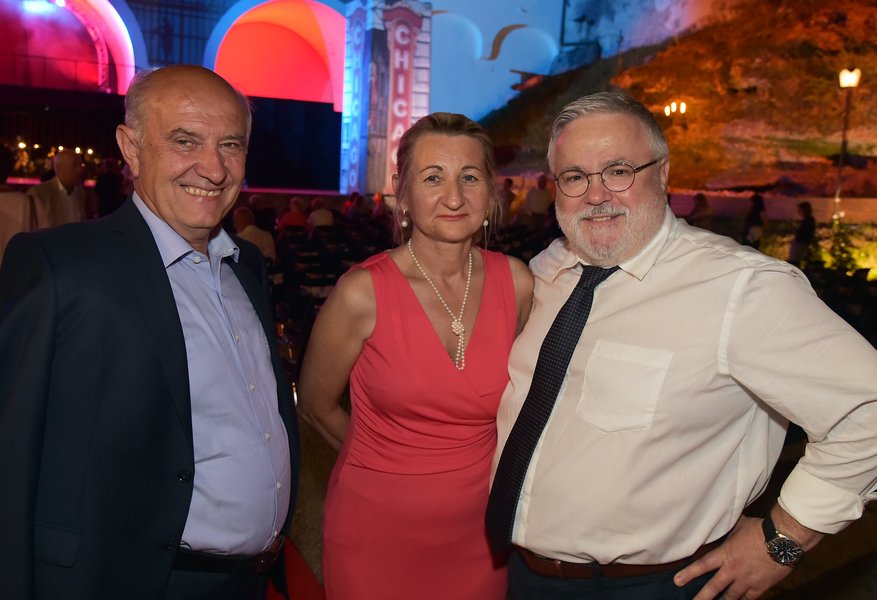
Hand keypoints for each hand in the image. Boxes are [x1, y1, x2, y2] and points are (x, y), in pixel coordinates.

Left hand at [673, 516, 795, 599]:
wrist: (782, 541)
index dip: (688, 574)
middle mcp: (733, 570)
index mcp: (725, 554)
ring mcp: (746, 580)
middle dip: (702, 597)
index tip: (677, 581)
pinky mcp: (760, 586)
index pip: (702, 565)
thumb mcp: (740, 525)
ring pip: (730, 596)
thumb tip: (725, 517)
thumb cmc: (760, 529)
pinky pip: (749, 598)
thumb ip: (730, 527)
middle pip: (713, 587)